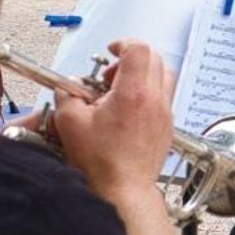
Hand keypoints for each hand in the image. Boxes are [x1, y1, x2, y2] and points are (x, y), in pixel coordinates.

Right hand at [51, 40, 177, 201]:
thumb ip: (67, 95)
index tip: (112, 50)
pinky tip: (128, 111)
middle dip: (130, 59)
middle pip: (154, 59)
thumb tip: (69, 86)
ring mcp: (164, 113)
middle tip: (110, 75)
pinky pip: (163, 98)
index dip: (124, 43)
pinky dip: (148, 94)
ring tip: (119, 92)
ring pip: (164, 77)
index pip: (139, 49)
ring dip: (143, 75)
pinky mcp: (167, 127)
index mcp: (133, 93)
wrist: (123, 190)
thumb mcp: (70, 122)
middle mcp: (154, 100)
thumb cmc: (101, 162)